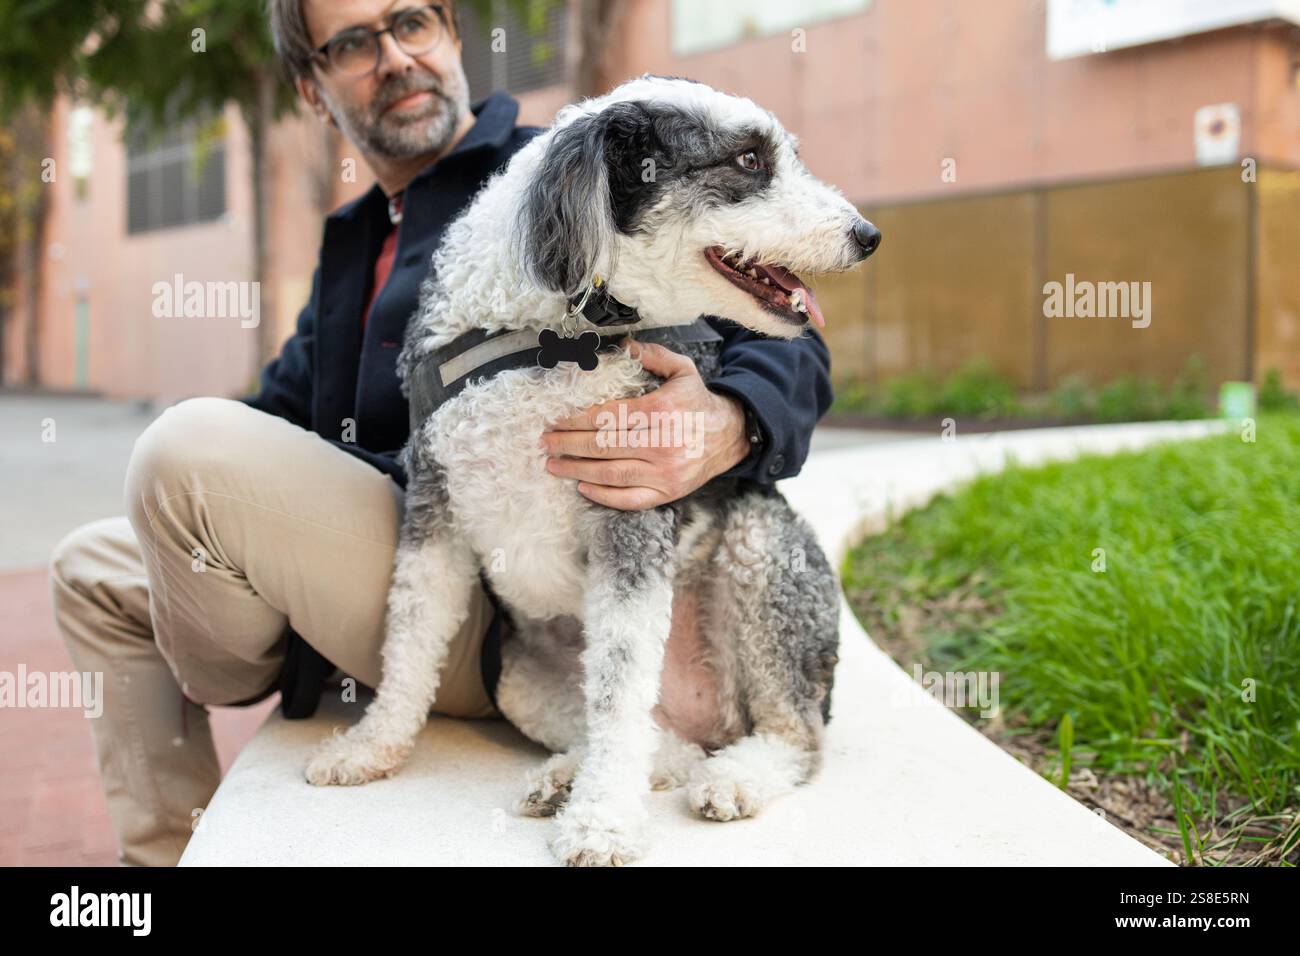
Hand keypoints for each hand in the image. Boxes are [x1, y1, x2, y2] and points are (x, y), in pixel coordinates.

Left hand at [541, 339, 750, 509]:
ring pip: (610, 474)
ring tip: (554, 464)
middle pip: (602, 445)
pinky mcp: (668, 493)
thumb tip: (623, 345)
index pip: (606, 416)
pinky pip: (630, 499)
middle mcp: (661, 443)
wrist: (730, 435)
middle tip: (545, 442)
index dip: (575, 419)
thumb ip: (652, 355)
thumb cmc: (698, 402)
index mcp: (660, 410)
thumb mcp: (682, 370)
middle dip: (567, 444)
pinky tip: (583, 487)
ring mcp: (664, 472)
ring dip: (576, 470)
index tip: (555, 419)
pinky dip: (603, 496)